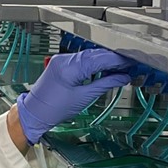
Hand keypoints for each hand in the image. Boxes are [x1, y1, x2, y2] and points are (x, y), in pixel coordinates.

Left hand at [16, 48, 133, 144]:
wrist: (34, 113)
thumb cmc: (55, 109)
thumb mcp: (84, 98)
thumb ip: (105, 84)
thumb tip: (123, 78)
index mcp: (70, 67)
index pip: (99, 59)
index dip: (118, 60)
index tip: (132, 62)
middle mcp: (65, 59)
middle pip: (95, 54)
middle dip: (113, 60)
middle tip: (130, 65)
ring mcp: (62, 59)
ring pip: (89, 55)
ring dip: (105, 61)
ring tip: (120, 68)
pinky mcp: (61, 62)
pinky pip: (82, 59)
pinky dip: (94, 63)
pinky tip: (104, 68)